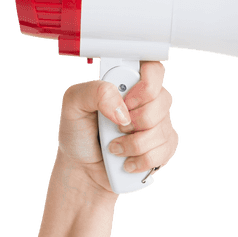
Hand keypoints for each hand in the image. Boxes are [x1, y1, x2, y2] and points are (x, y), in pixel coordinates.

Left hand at [55, 61, 178, 195]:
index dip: (145, 85)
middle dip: (135, 120)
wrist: (81, 168)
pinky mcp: (162, 147)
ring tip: (114, 147)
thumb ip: (95, 92)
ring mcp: (158, 124)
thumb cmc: (77, 133)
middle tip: (115, 127)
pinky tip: (127, 161)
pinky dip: (141, 160)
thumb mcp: (73, 104)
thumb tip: (123, 109)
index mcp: (127, 84)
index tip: (127, 102)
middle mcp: (147, 101)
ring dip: (133, 144)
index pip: (153, 68)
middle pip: (163, 100)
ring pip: (162, 130)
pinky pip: (164, 151)